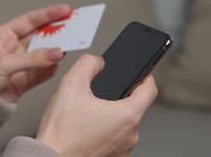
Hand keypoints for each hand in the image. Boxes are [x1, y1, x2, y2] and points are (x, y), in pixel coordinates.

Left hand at [0, 4, 71, 102]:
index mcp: (2, 37)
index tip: (65, 10)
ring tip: (69, 46)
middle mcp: (11, 49)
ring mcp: (18, 65)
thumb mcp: (3, 64)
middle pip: (39, 36)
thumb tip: (55, 53)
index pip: (29, 21)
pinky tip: (56, 66)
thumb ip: (32, 59)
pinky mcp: (22, 81)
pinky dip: (49, 70)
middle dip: (56, 32)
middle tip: (74, 27)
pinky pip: (40, 73)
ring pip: (42, 55)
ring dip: (54, 52)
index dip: (48, 14)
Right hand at [36, 54, 157, 156]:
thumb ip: (89, 63)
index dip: (145, 77)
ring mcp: (123, 151)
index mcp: (127, 115)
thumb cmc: (61, 131)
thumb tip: (97, 62)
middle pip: (133, 107)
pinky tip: (85, 130)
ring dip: (108, 117)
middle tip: (95, 96)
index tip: (139, 73)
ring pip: (122, 125)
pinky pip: (113, 140)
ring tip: (86, 116)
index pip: (150, 90)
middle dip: (116, 98)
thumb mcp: (71, 83)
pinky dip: (103, 133)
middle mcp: (131, 136)